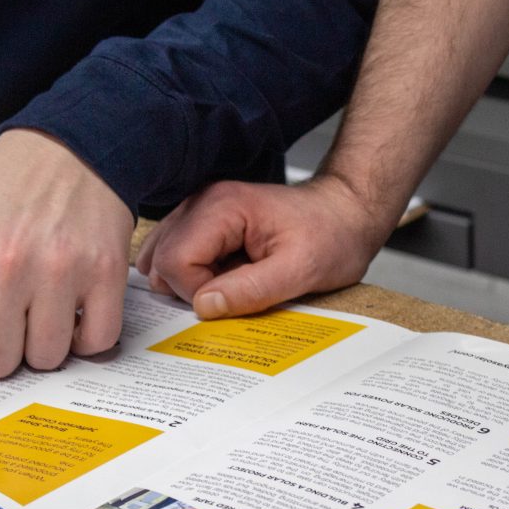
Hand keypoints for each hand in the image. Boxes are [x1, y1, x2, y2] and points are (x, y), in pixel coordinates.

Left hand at [0, 129, 133, 425]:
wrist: (75, 144)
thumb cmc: (12, 187)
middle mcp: (9, 263)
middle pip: (1, 359)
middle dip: (5, 354)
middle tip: (12, 324)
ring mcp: (60, 269)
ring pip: (49, 357)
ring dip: (46, 346)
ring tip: (47, 310)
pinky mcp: (105, 273)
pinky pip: (96, 341)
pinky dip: (86, 338)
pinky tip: (77, 311)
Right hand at [136, 177, 396, 318]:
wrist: (346, 214)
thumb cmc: (331, 235)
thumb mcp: (301, 270)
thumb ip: (251, 289)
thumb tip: (204, 306)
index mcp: (222, 207)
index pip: (174, 260)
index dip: (194, 293)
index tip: (229, 302)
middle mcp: (202, 202)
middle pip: (161, 259)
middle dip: (189, 289)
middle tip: (231, 293)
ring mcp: (199, 209)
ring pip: (162, 258)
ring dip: (188, 283)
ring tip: (229, 283)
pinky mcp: (202, 222)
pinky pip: (176, 254)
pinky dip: (192, 275)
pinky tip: (222, 277)